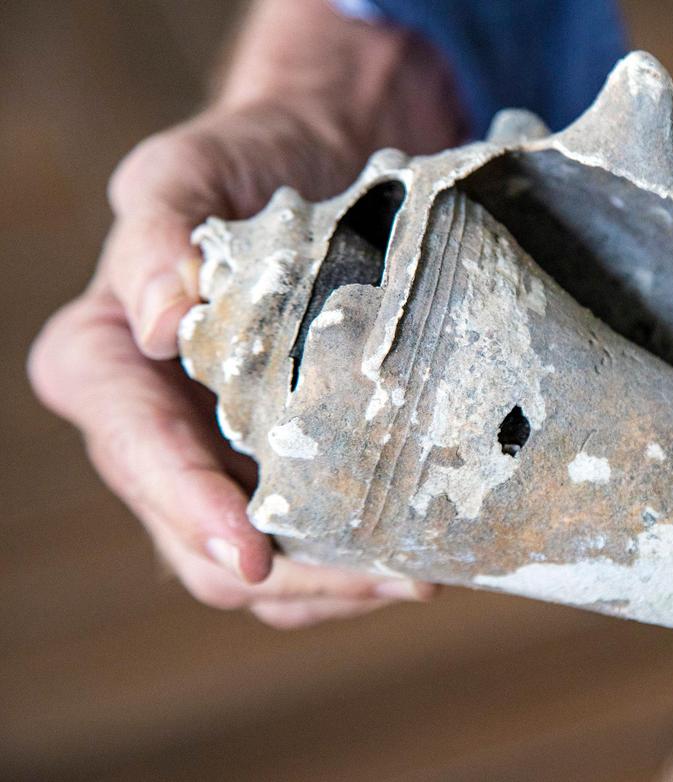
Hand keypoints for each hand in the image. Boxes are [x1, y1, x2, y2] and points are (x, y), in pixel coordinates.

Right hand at [28, 0, 462, 627]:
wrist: (328, 162)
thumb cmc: (250, 161)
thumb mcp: (189, 170)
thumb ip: (158, 229)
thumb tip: (154, 321)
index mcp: (105, 366)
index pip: (137, 454)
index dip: (186, 508)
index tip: (249, 549)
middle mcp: (154, 433)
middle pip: (196, 544)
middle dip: (288, 574)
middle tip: (388, 575)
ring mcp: (221, 464)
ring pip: (260, 572)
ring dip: (334, 584)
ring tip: (419, 570)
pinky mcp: (284, 474)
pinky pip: (307, 550)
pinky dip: (354, 562)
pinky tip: (415, 551)